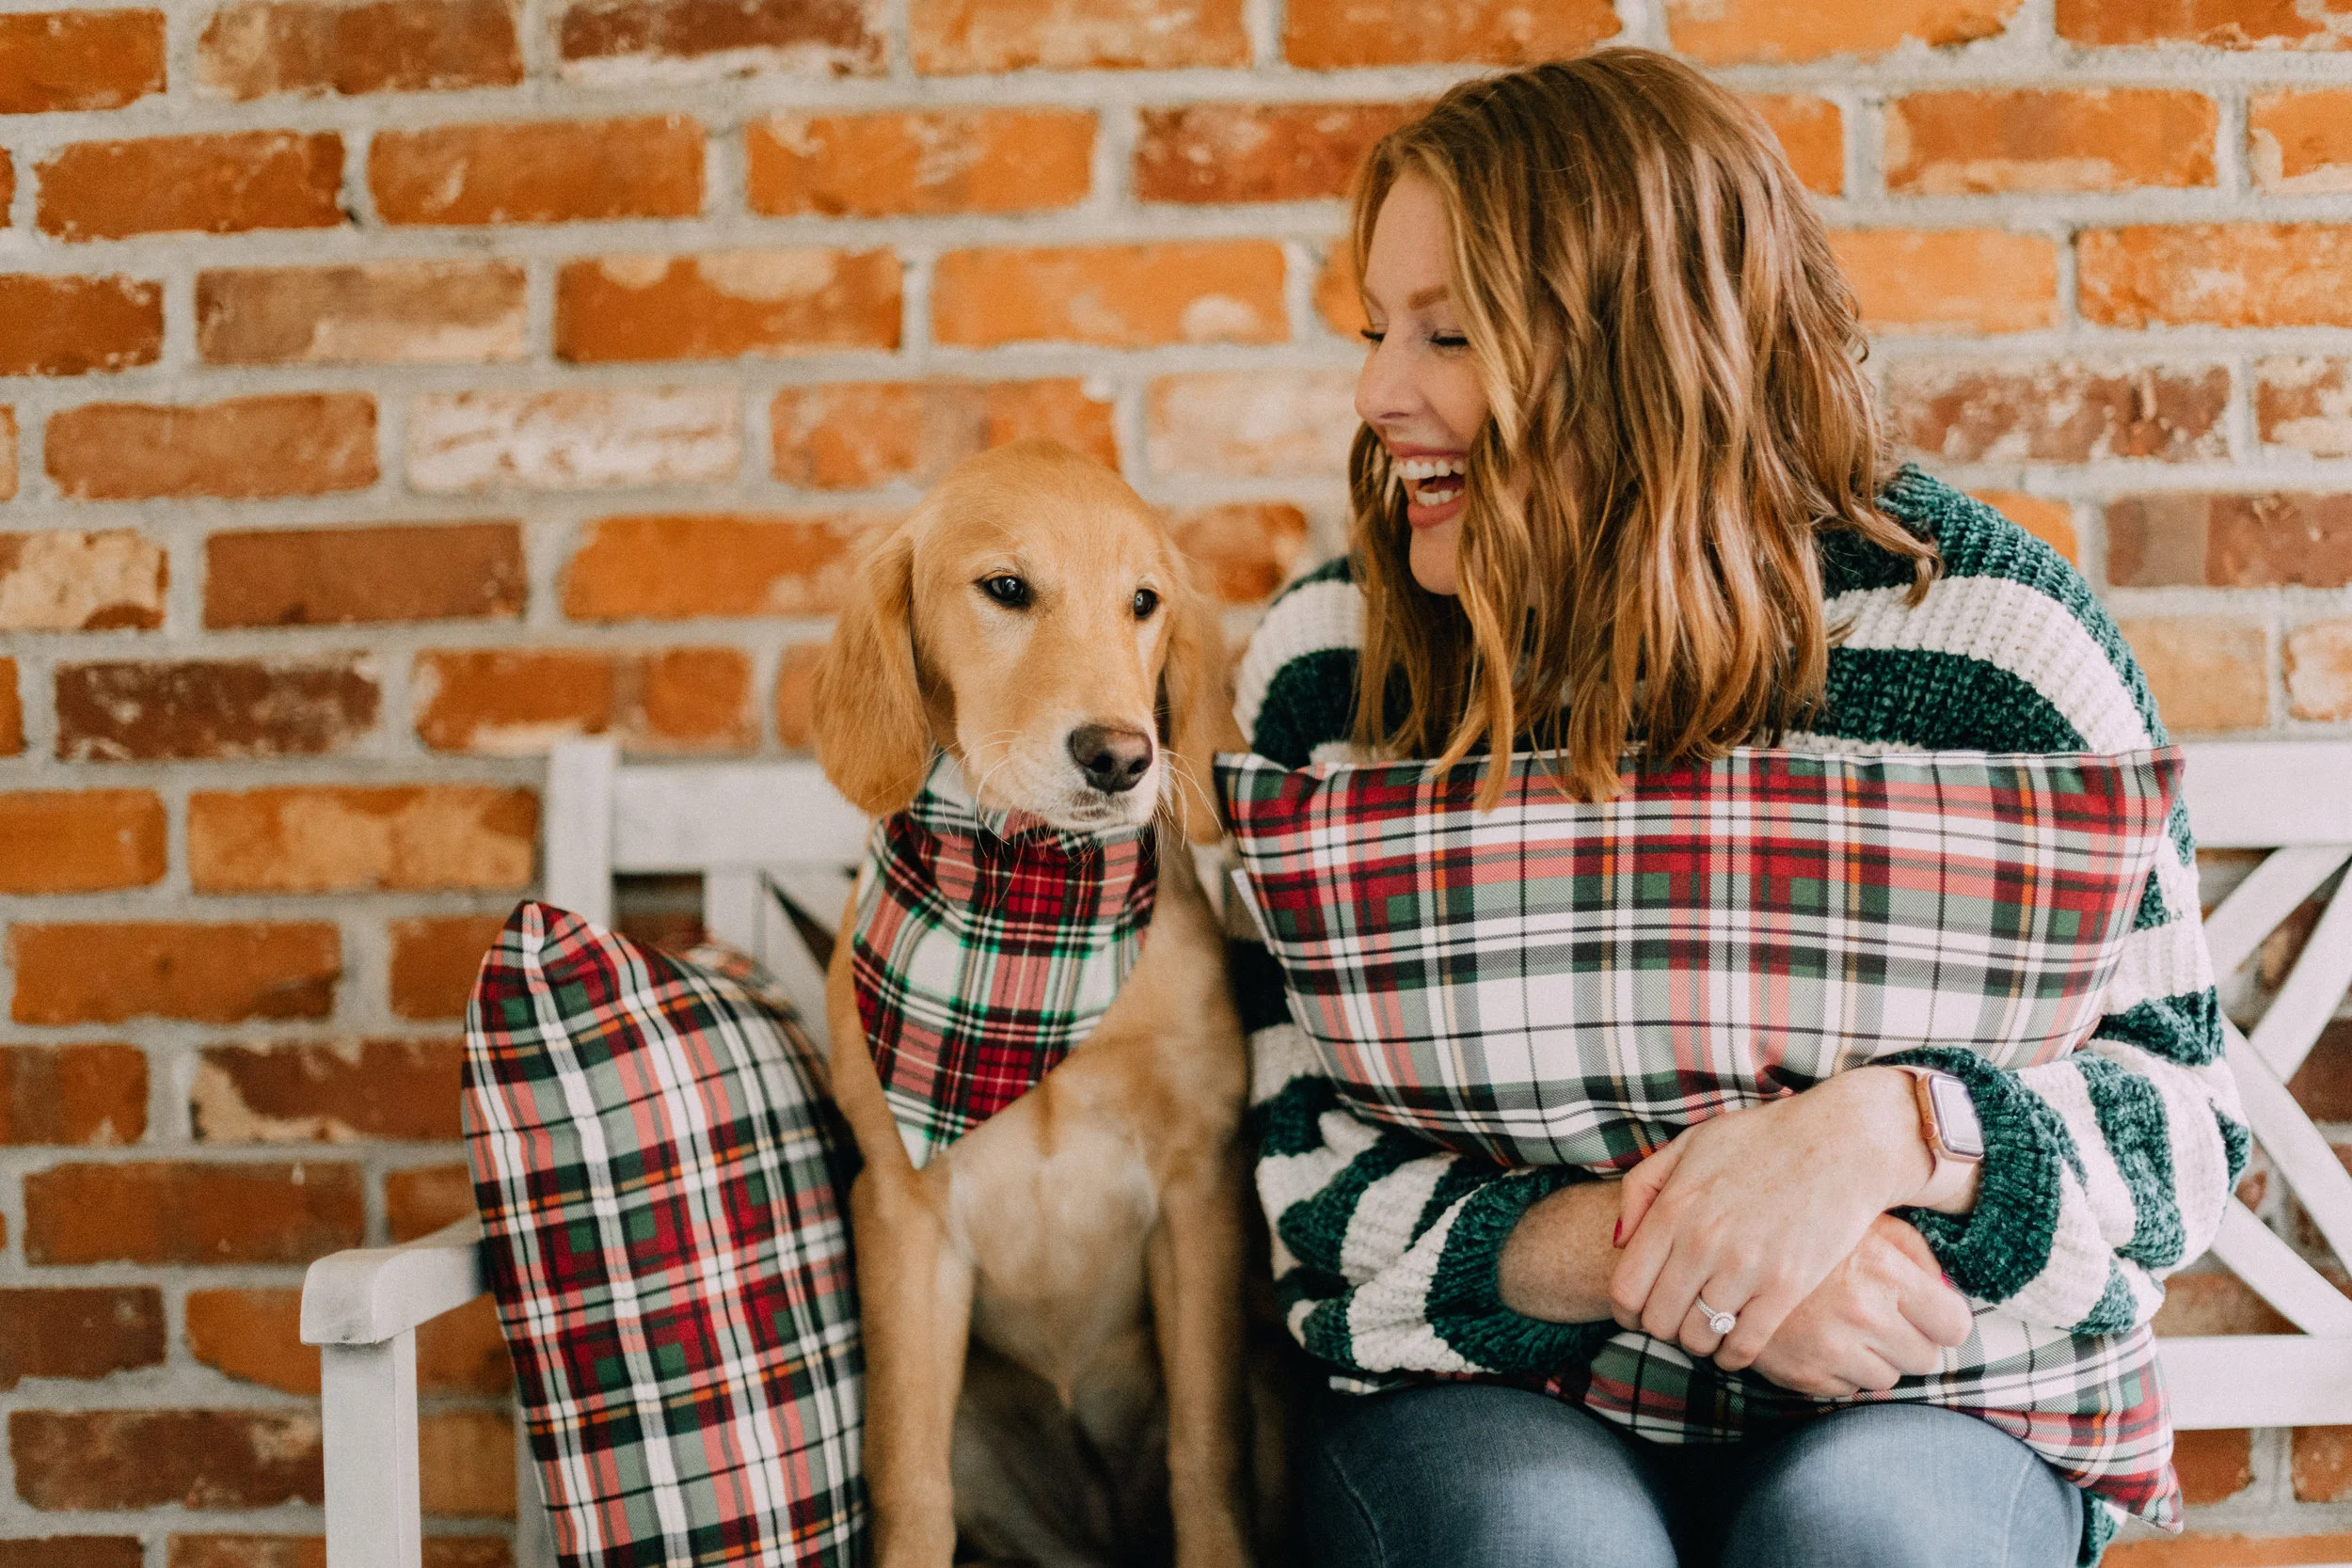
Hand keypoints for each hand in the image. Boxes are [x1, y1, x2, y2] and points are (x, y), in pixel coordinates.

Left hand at [1608, 1067, 1933, 1371]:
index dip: (1625, 1311)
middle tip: (1675, 1320)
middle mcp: (1702, 1242)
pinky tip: (1733, 1346)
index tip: (1637, 1312)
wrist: (1841, 1142)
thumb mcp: (1689, 1144)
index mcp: (1673, 1208)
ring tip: (1706, 1330)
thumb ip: (1642, 1187)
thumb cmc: (1763, 1139)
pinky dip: (1732, 1356)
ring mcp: (1745, 1267)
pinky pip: (1744, 1345)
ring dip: (1697, 1342)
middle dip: (1660, 1328)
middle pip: (1657, 1321)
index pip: (1625, 1288)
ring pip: (1697, 1338)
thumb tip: (1617, 1240)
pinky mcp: (1787, 1287)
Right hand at [1744, 1215, 1972, 1397]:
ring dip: (1872, 1358)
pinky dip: (1839, 1371)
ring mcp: (1832, 1349)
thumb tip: (1945, 1291)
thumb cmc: (1808, 1231)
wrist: (1726, 1254)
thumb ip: (1916, 1253)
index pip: (1954, 1326)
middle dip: (1907, 1341)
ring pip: (1887, 1378)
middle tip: (1879, 1317)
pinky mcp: (1805, 1375)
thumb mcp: (1867, 1222)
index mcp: (1885, 1272)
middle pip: (1924, 1358)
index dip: (1943, 1321)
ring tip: (1843, 1326)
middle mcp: (1863, 1314)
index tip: (1928, 1315)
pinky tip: (1817, 1339)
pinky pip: (1848, 1389)